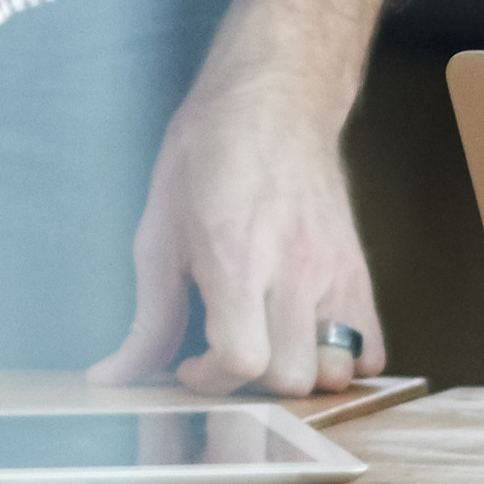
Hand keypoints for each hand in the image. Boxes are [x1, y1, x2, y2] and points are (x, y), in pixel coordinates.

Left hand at [98, 0, 387, 394]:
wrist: (275, 100)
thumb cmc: (207, 156)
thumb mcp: (158, 233)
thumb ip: (147, 318)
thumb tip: (112, 378)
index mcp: (237, 258)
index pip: (242, 359)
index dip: (210, 379)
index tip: (190, 364)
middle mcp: (295, 271)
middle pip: (291, 376)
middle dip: (251, 383)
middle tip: (226, 354)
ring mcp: (335, 273)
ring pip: (335, 370)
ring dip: (299, 375)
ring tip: (268, 348)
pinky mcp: (360, 272)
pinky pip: (371, 348)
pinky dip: (343, 361)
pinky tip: (306, 340)